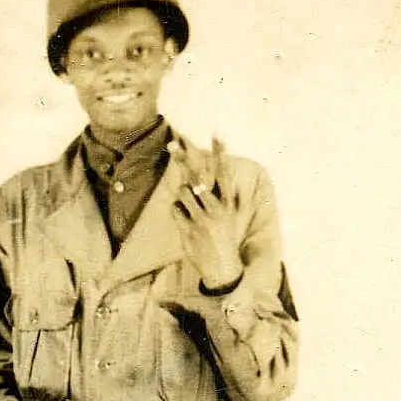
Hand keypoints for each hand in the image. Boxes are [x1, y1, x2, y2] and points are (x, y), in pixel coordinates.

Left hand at [170, 135, 241, 293]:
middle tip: (172, 143)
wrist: (222, 267)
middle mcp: (216, 208)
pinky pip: (175, 209)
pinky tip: (186, 221)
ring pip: (182, 192)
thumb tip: (208, 174)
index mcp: (228, 202)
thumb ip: (219, 193)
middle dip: (184, 159)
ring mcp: (201, 219)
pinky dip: (177, 211)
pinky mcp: (188, 229)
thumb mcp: (228, 214)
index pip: (224, 172)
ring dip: (182, 195)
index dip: (220, 152)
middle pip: (197, 176)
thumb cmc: (224, 236)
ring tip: (192, 209)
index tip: (217, 133)